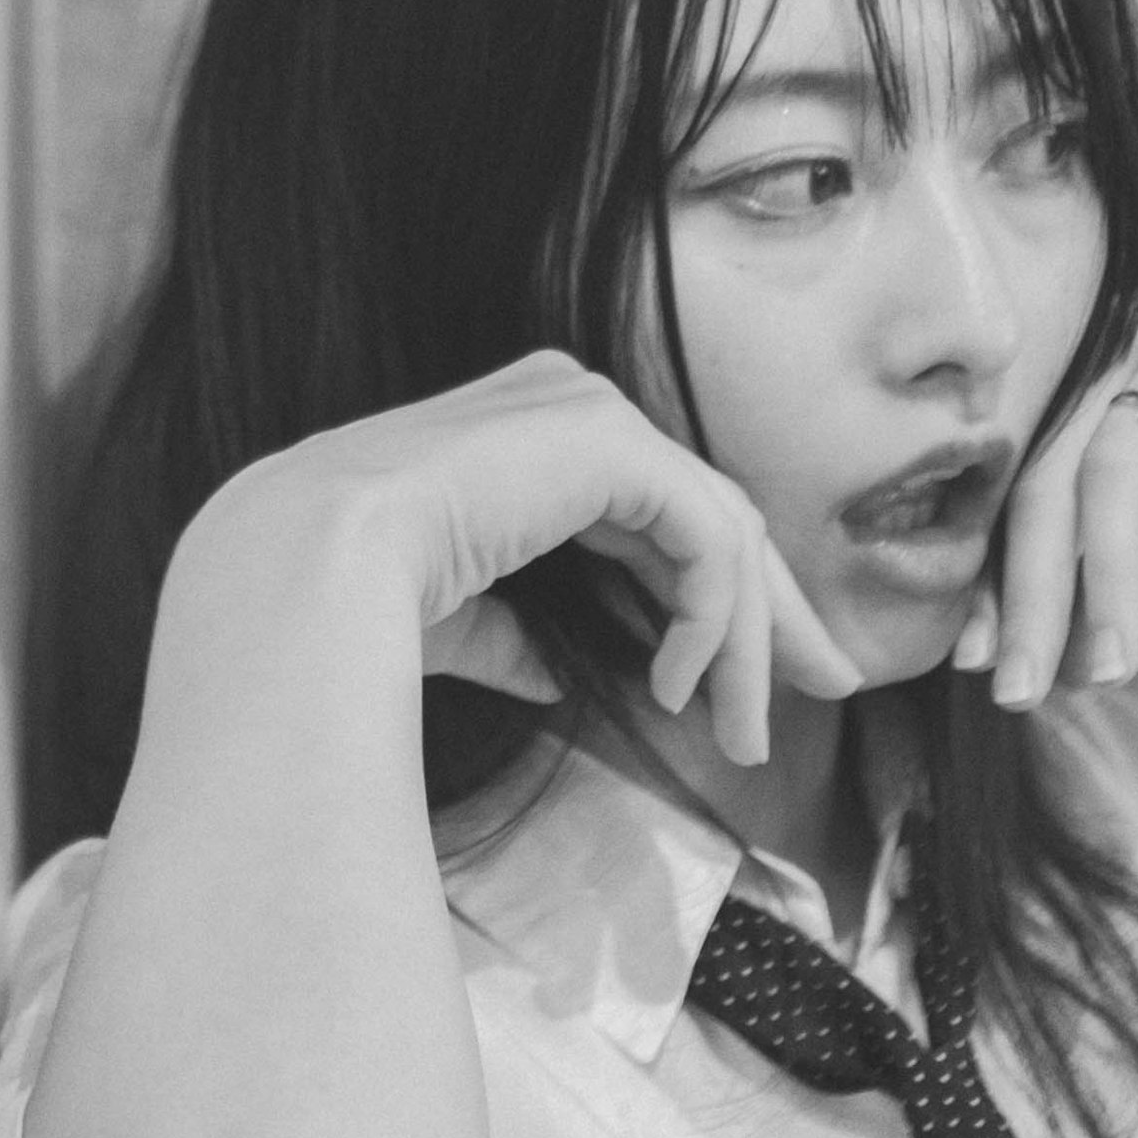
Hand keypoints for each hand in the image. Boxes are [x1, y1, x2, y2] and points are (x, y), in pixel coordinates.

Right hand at [183, 351, 865, 767]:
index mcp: (526, 437)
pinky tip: (681, 687)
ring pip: (717, 529)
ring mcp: (588, 411)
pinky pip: (702, 534)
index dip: (713, 600)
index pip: (658, 511)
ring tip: (744, 734)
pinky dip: (710, 616)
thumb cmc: (353, 605)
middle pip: (709, 513)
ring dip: (743, 640)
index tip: (746, 690)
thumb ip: (507, 633)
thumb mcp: (452, 621)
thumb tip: (550, 673)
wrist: (308, 574)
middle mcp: (565, 403)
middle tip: (828, 686)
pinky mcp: (608, 441)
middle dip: (769, 612)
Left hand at [971, 182, 1137, 707]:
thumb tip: (1096, 647)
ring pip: (1120, 454)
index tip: (980, 664)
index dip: (998, 576)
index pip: (1025, 489)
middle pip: (1050, 477)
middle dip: (1031, 592)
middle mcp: (1124, 349)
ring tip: (1113, 661)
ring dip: (1109, 567)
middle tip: (1021, 692)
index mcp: (1098, 380)